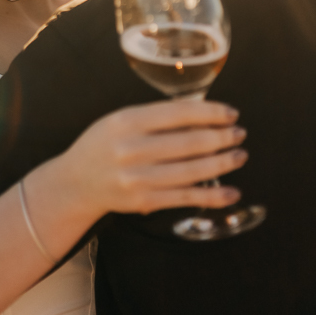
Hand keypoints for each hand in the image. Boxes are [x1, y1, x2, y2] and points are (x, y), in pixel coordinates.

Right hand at [63, 98, 245, 217]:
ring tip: (239, 155)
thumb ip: (155, 117)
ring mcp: (138, 178)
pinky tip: (231, 192)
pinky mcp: (144, 201)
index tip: (231, 113)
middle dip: (221, 138)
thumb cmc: (103, 144)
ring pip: (191, 171)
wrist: (76, 182)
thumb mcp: (120, 120)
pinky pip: (185, 198)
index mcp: (126, 121)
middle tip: (239, 134)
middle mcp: (131, 149)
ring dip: (222, 164)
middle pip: (188, 143)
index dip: (210, 113)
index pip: (178, 113)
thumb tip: (202, 115)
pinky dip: (212, 196)